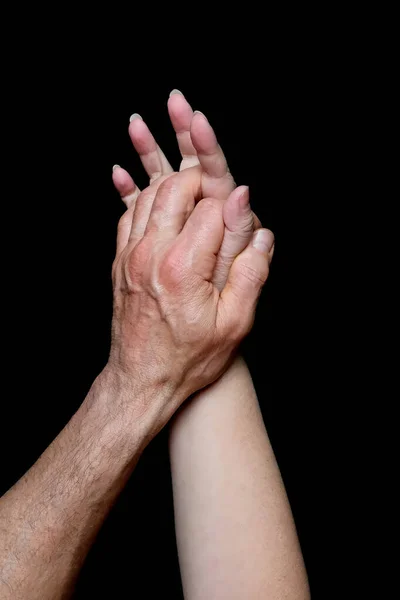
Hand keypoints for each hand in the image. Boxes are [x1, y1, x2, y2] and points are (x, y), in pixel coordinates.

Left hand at [109, 99, 273, 431]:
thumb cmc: (190, 357)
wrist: (141, 380)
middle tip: (214, 180)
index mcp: (183, 267)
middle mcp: (151, 254)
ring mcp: (130, 256)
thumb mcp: (235, 323)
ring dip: (171, 181)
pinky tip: (151, 190)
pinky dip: (142, 196)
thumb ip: (248, 268)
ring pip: (148, 196)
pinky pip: (128, 214)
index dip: (231, 204)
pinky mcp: (119, 262)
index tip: (241, 210)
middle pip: (174, 189)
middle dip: (198, 178)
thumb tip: (257, 225)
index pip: (210, 208)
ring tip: (190, 177)